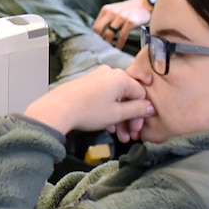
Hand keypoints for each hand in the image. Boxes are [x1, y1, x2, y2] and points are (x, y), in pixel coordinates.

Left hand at [23, 67, 153, 143]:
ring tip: (119, 135)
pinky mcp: (88, 84)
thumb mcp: (117, 113)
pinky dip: (108, 111)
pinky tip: (108, 126)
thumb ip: (136, 110)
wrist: (59, 108)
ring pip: (116, 99)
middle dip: (130, 118)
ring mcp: (97, 78)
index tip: (138, 128)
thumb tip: (149, 107)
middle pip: (128, 97)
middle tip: (130, 134)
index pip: (140, 94)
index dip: (141, 113)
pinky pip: (105, 97)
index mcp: (120, 77)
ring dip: (119, 118)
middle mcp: (110, 74)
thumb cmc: (87, 110)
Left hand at [92, 0, 151, 47]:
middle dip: (98, 41)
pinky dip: (119, 44)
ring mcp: (121, 17)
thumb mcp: (115, 10)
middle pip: (98, 30)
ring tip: (108, 51)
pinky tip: (119, 48)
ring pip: (109, 34)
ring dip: (108, 44)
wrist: (146, 4)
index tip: (96, 45)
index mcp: (106, 10)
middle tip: (100, 50)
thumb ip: (107, 20)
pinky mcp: (130, 22)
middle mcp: (111, 12)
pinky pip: (121, 37)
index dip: (94, 37)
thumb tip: (99, 35)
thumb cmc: (130, 10)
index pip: (95, 26)